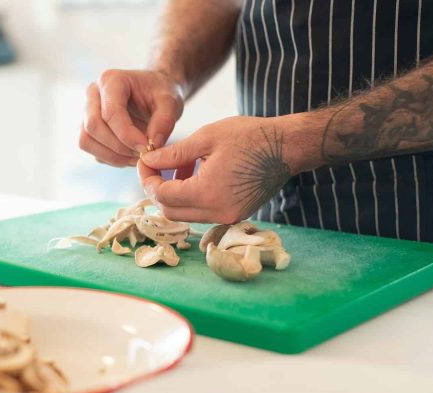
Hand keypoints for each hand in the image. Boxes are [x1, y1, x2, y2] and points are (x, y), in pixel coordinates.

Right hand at [79, 69, 184, 167]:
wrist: (154, 94)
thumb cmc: (160, 94)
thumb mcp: (171, 102)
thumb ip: (165, 121)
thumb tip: (152, 145)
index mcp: (111, 80)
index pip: (110, 112)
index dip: (127, 135)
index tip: (147, 148)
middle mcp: (93, 93)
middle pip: (93, 127)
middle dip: (119, 147)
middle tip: (143, 154)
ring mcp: (87, 111)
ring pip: (87, 140)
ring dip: (113, 155)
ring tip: (138, 157)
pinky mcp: (88, 129)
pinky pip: (92, 150)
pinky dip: (111, 158)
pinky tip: (131, 155)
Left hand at [138, 114, 317, 223]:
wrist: (287, 147)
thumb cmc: (249, 136)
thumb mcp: (206, 138)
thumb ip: (173, 153)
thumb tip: (147, 160)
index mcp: (208, 192)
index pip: (163, 195)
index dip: (148, 179)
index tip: (145, 161)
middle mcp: (217, 212)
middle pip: (171, 211)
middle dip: (158, 189)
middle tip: (156, 166)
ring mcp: (228, 217)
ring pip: (186, 214)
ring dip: (176, 194)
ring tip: (181, 165)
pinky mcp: (236, 215)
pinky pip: (203, 212)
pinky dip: (193, 197)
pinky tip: (199, 174)